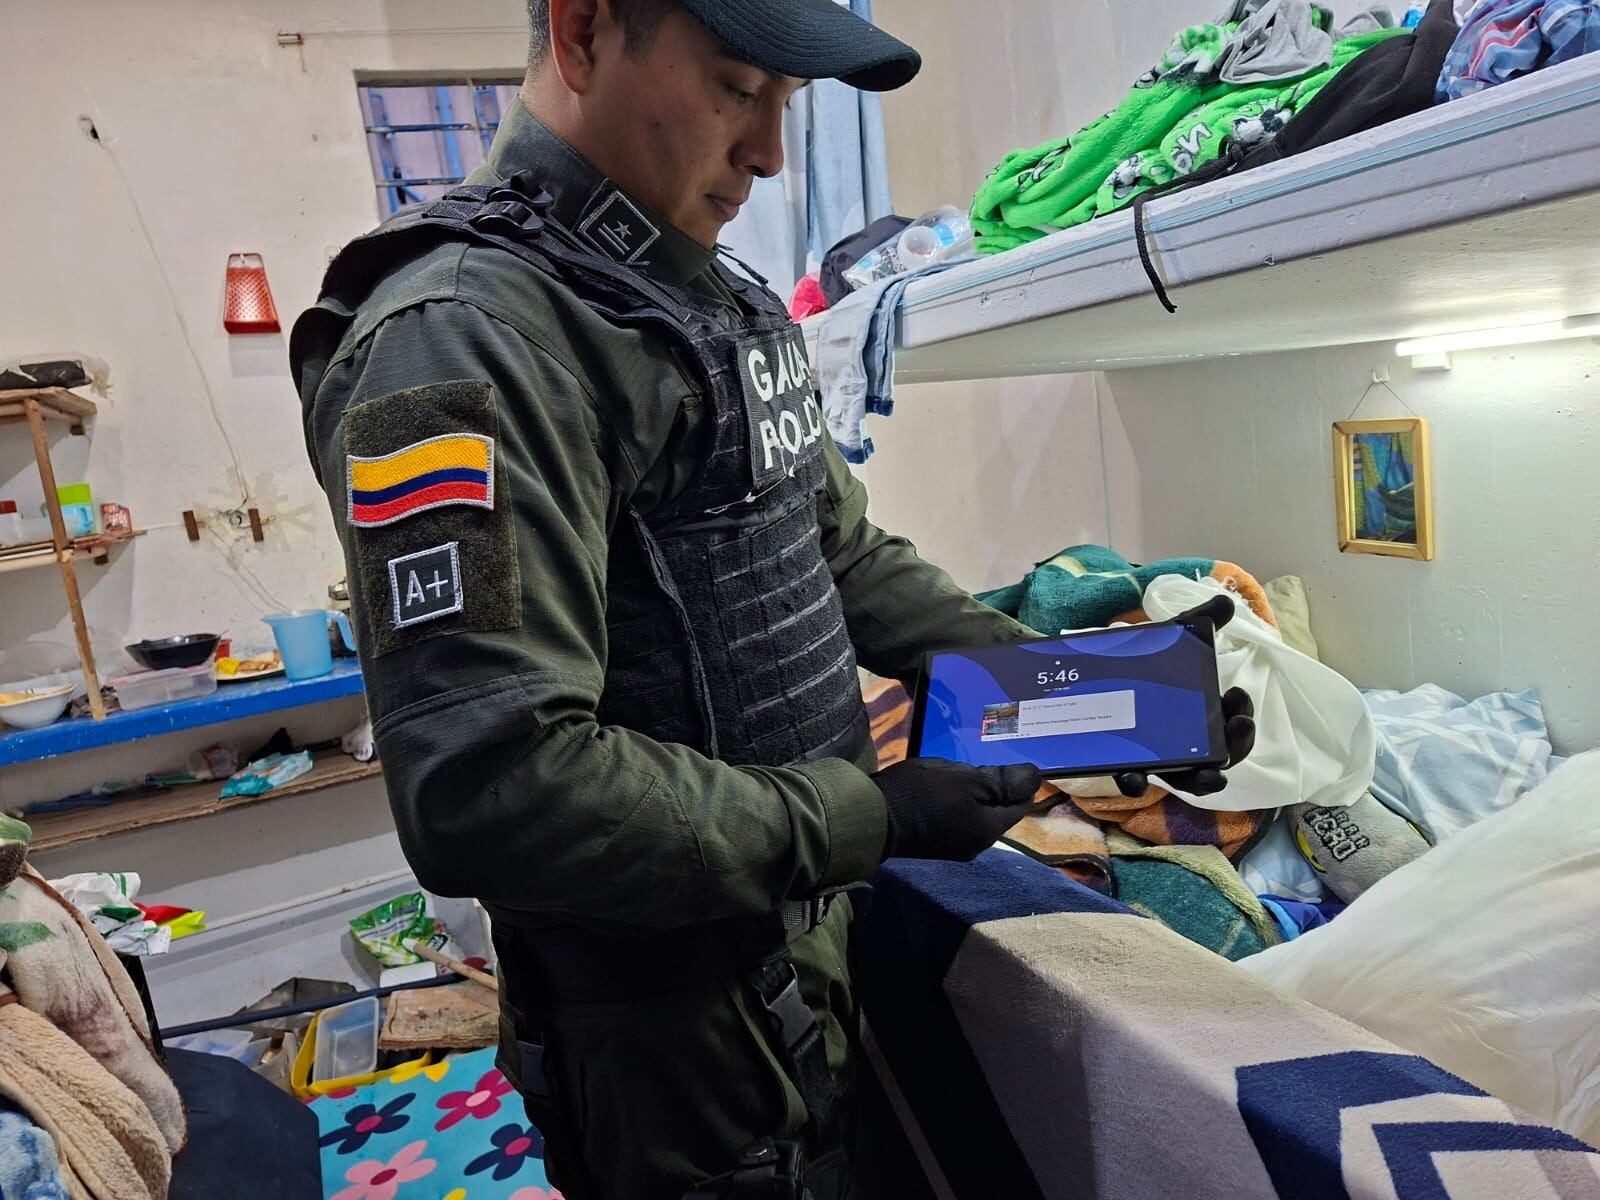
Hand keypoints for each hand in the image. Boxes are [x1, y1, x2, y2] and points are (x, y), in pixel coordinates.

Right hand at [872, 758, 1042, 861]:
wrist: (870, 818)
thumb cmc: (922, 794)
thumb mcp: (967, 780)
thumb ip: (1004, 781)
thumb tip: (1036, 777)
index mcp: (989, 830)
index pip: (1021, 803)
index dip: (1020, 780)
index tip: (1010, 758)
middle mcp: (976, 844)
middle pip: (999, 810)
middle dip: (997, 787)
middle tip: (984, 759)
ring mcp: (954, 846)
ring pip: (978, 813)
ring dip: (976, 793)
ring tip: (963, 769)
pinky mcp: (934, 841)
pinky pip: (958, 817)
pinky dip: (958, 801)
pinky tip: (945, 786)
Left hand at [1112, 593, 1255, 797]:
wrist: (1098, 671)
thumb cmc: (1147, 662)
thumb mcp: (1173, 640)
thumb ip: (1200, 621)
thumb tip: (1226, 601)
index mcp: (1202, 717)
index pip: (1232, 729)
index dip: (1242, 723)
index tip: (1239, 699)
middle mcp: (1184, 742)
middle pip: (1220, 759)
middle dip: (1237, 748)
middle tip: (1240, 727)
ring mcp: (1155, 756)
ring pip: (1185, 779)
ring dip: (1201, 779)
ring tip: (1210, 774)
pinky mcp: (1122, 763)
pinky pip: (1132, 779)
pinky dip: (1136, 780)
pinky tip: (1135, 776)